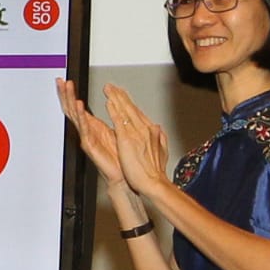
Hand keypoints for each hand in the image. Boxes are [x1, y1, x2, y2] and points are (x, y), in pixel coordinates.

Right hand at [55, 78, 136, 201]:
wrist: (123, 175)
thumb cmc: (119, 156)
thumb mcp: (116, 130)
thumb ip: (113, 117)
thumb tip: (115, 102)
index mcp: (92, 126)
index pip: (77, 106)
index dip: (70, 94)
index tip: (66, 81)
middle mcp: (87, 131)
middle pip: (71, 109)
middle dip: (65, 94)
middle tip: (61, 81)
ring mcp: (86, 137)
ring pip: (75, 116)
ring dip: (70, 100)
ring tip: (67, 88)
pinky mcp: (89, 145)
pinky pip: (84, 128)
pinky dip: (81, 116)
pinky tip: (78, 106)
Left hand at [100, 84, 172, 199]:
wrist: (154, 183)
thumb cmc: (154, 172)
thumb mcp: (161, 151)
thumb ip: (159, 138)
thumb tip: (158, 129)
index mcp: (151, 132)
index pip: (138, 113)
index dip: (128, 103)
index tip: (122, 95)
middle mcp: (145, 129)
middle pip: (131, 108)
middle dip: (120, 96)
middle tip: (112, 87)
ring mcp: (136, 133)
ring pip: (125, 111)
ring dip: (116, 98)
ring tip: (108, 89)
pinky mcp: (127, 139)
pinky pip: (119, 121)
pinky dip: (114, 110)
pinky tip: (109, 103)